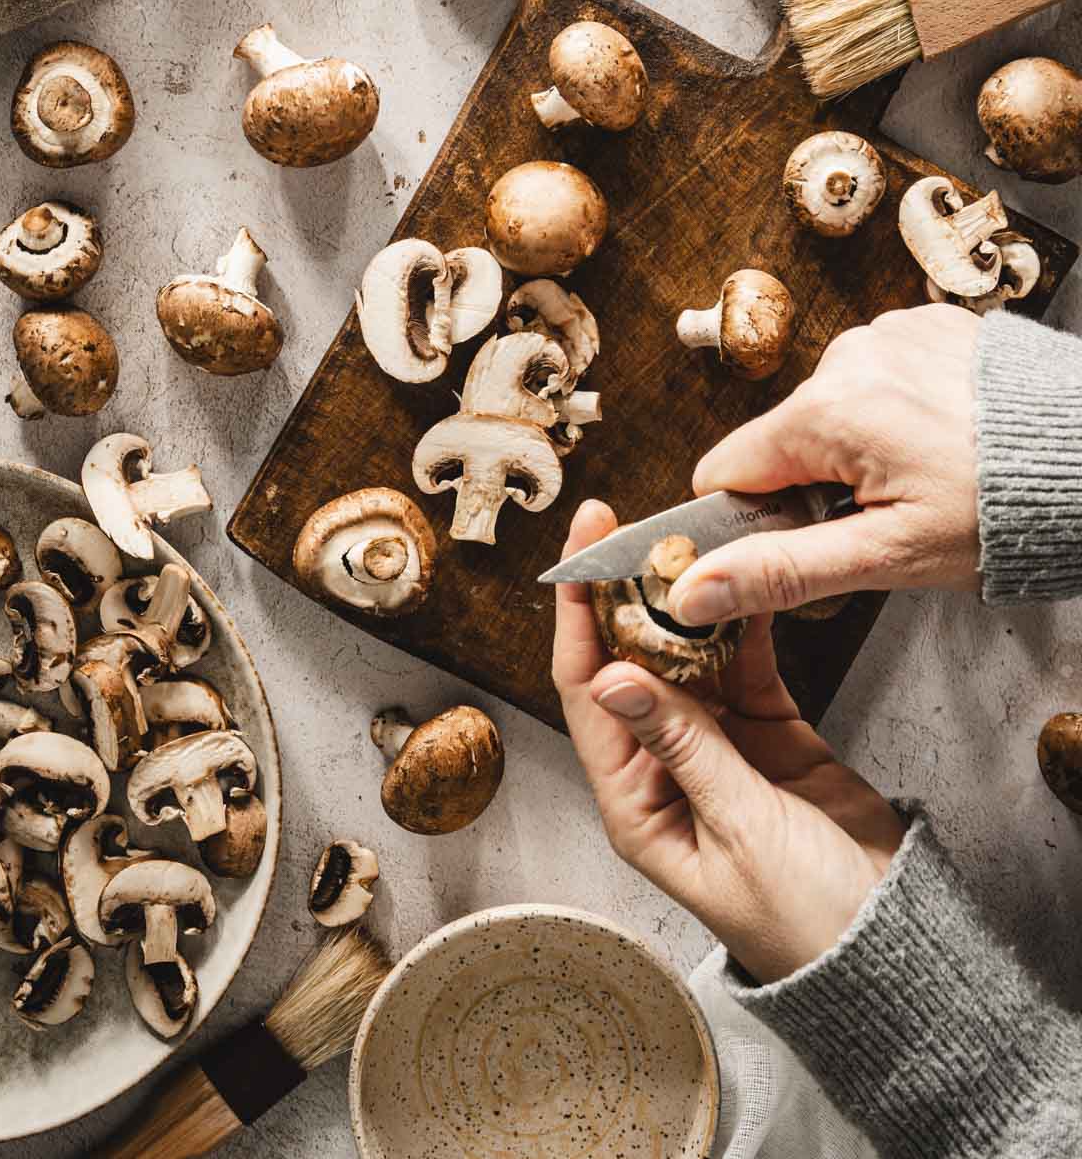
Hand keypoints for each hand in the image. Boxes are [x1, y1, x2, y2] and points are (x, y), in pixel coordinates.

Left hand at [554, 501, 904, 983]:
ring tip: (690, 540)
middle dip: (630, 593)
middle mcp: (664, 766)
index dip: (578, 617)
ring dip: (689, 600)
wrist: (889, 940)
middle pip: (632, 660)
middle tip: (637, 526)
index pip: (588, 691)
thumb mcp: (738, 826)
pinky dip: (745, 623)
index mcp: (635, 801)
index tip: (579, 551)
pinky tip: (744, 582)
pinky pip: (745, 663)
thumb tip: (614, 678)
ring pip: (689, 654)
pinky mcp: (768, 732)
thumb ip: (684, 746)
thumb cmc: (804, 916)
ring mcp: (717, 746)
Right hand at [668, 302, 982, 624]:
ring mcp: (887, 332)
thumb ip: (780, 571)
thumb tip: (691, 590)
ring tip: (927, 474)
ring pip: (832, 408)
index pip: (725, 470)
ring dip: (861, 445)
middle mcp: (845, 356)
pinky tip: (944, 436)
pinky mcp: (925, 324)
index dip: (751, 519)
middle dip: (817, 483)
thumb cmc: (1002, 514)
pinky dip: (899, 408)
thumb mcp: (886, 558)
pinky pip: (879, 375)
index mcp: (824, 412)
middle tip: (889, 516)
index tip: (800, 540)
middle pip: (784, 440)